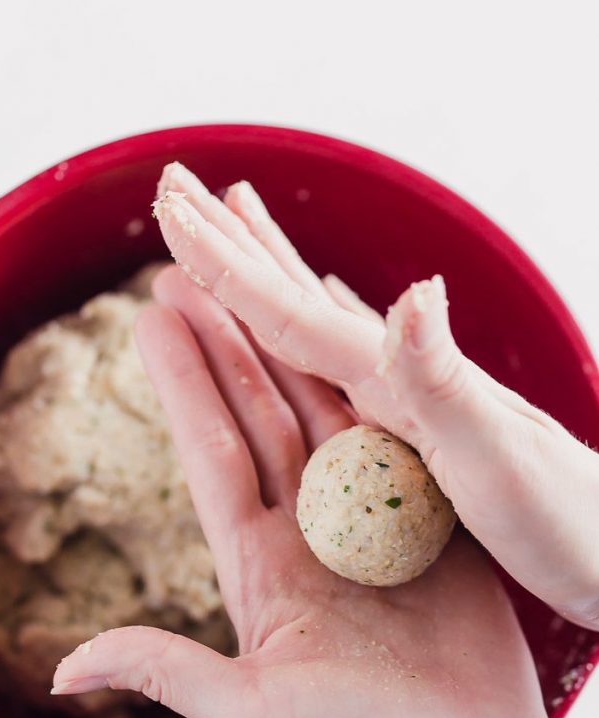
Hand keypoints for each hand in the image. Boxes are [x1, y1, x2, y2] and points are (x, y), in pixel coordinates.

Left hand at [53, 267, 554, 717]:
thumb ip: (163, 671)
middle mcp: (310, 536)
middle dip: (228, 340)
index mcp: (262, 569)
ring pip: (327, 414)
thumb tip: (63, 672)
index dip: (184, 383)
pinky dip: (383, 386)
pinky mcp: (431, 526)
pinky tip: (363, 341)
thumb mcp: (248, 714)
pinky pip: (403, 440)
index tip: (153, 318)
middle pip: (262, 415)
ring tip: (266, 277)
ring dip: (295, 346)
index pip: (213, 455)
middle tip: (193, 269)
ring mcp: (371, 525)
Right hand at [151, 163, 598, 629]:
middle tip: (176, 186)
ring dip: (270, 274)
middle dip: (232, 247)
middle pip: (296, 300)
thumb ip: (444, 381)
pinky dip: (325, 329)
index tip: (167, 206)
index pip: (290, 312)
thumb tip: (410, 289)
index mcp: (397, 385)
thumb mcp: (501, 459)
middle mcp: (402, 378)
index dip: (226, 263)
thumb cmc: (565, 523)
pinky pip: (352, 365)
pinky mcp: (425, 428)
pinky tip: (327, 309)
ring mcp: (413, 399)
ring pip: (319, 323)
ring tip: (238, 226)